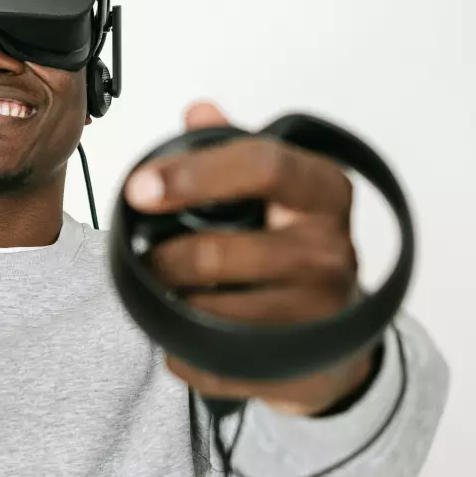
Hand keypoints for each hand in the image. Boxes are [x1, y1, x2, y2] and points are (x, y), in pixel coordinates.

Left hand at [124, 101, 373, 415]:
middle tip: (145, 259)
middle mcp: (331, 250)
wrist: (337, 338)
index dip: (193, 175)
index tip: (138, 189)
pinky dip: (181, 348)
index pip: (262, 166)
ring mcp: (319, 313)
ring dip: (171, 305)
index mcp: (323, 192)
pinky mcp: (296, 365)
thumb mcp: (277, 191)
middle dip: (164, 259)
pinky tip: (183, 335)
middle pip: (218, 253)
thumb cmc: (294, 247)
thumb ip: (234, 151)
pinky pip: (210, 360)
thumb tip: (198, 111)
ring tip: (167, 294)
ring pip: (209, 312)